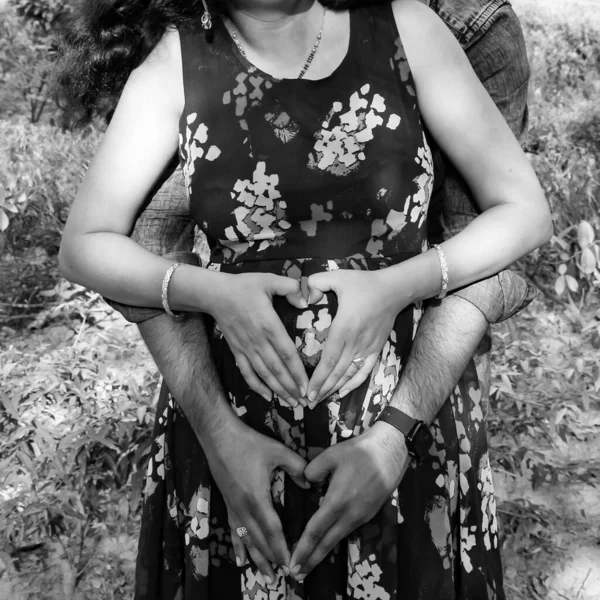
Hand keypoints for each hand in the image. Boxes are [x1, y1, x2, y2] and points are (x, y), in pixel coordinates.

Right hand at [203, 419, 309, 582]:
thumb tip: (310, 483)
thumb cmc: (248, 442)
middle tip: (285, 575)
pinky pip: (234, 531)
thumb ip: (296, 466)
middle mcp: (243, 508)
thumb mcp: (277, 451)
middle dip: (272, 559)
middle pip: (259, 541)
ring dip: (257, 559)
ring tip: (267, 576)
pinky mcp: (227, 504)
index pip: (272, 530)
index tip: (290, 563)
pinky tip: (240, 561)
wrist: (219, 436)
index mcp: (257, 497)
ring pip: (246, 540)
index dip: (281, 548)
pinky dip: (238, 548)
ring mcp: (233, 507)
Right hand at [205, 272, 307, 405]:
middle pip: (278, 370)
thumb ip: (290, 287)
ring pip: (264, 374)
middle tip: (306, 402)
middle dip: (292, 388)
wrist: (215, 294)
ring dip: (278, 390)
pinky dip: (257, 386)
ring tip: (292, 403)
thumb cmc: (245, 286)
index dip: (298, 372)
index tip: (308, 386)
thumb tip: (307, 300)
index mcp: (269, 325)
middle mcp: (258, 341)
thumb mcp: (269, 280)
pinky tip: (268, 397)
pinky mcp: (237, 351)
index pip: (287, 354)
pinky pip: (247, 373)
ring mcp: (246, 348)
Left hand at [289, 422, 409, 580]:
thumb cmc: (359, 452)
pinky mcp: (369, 514)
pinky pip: (348, 530)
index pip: (315, 530)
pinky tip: (328, 542)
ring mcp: (361, 516)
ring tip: (309, 563)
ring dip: (323, 552)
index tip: (292, 562)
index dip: (303, 548)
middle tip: (296, 574)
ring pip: (338, 538)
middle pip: (327, 542)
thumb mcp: (330, 455)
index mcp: (337, 501)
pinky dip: (335, 539)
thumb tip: (308, 483)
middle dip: (311, 559)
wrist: (390, 451)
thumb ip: (312, 470)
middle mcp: (350, 514)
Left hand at [304, 269, 407, 404]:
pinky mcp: (376, 349)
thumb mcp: (337, 276)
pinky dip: (353, 383)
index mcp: (344, 327)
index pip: (329, 359)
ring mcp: (367, 348)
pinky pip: (364, 371)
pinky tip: (342, 392)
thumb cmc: (363, 283)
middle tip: (308, 402)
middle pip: (337, 372)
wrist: (394, 289)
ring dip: (335, 389)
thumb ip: (316, 283)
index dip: (318, 377)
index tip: (307, 390)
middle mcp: (356, 342)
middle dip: (322, 388)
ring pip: (349, 374)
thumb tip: (304, 297)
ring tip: (320, 400)